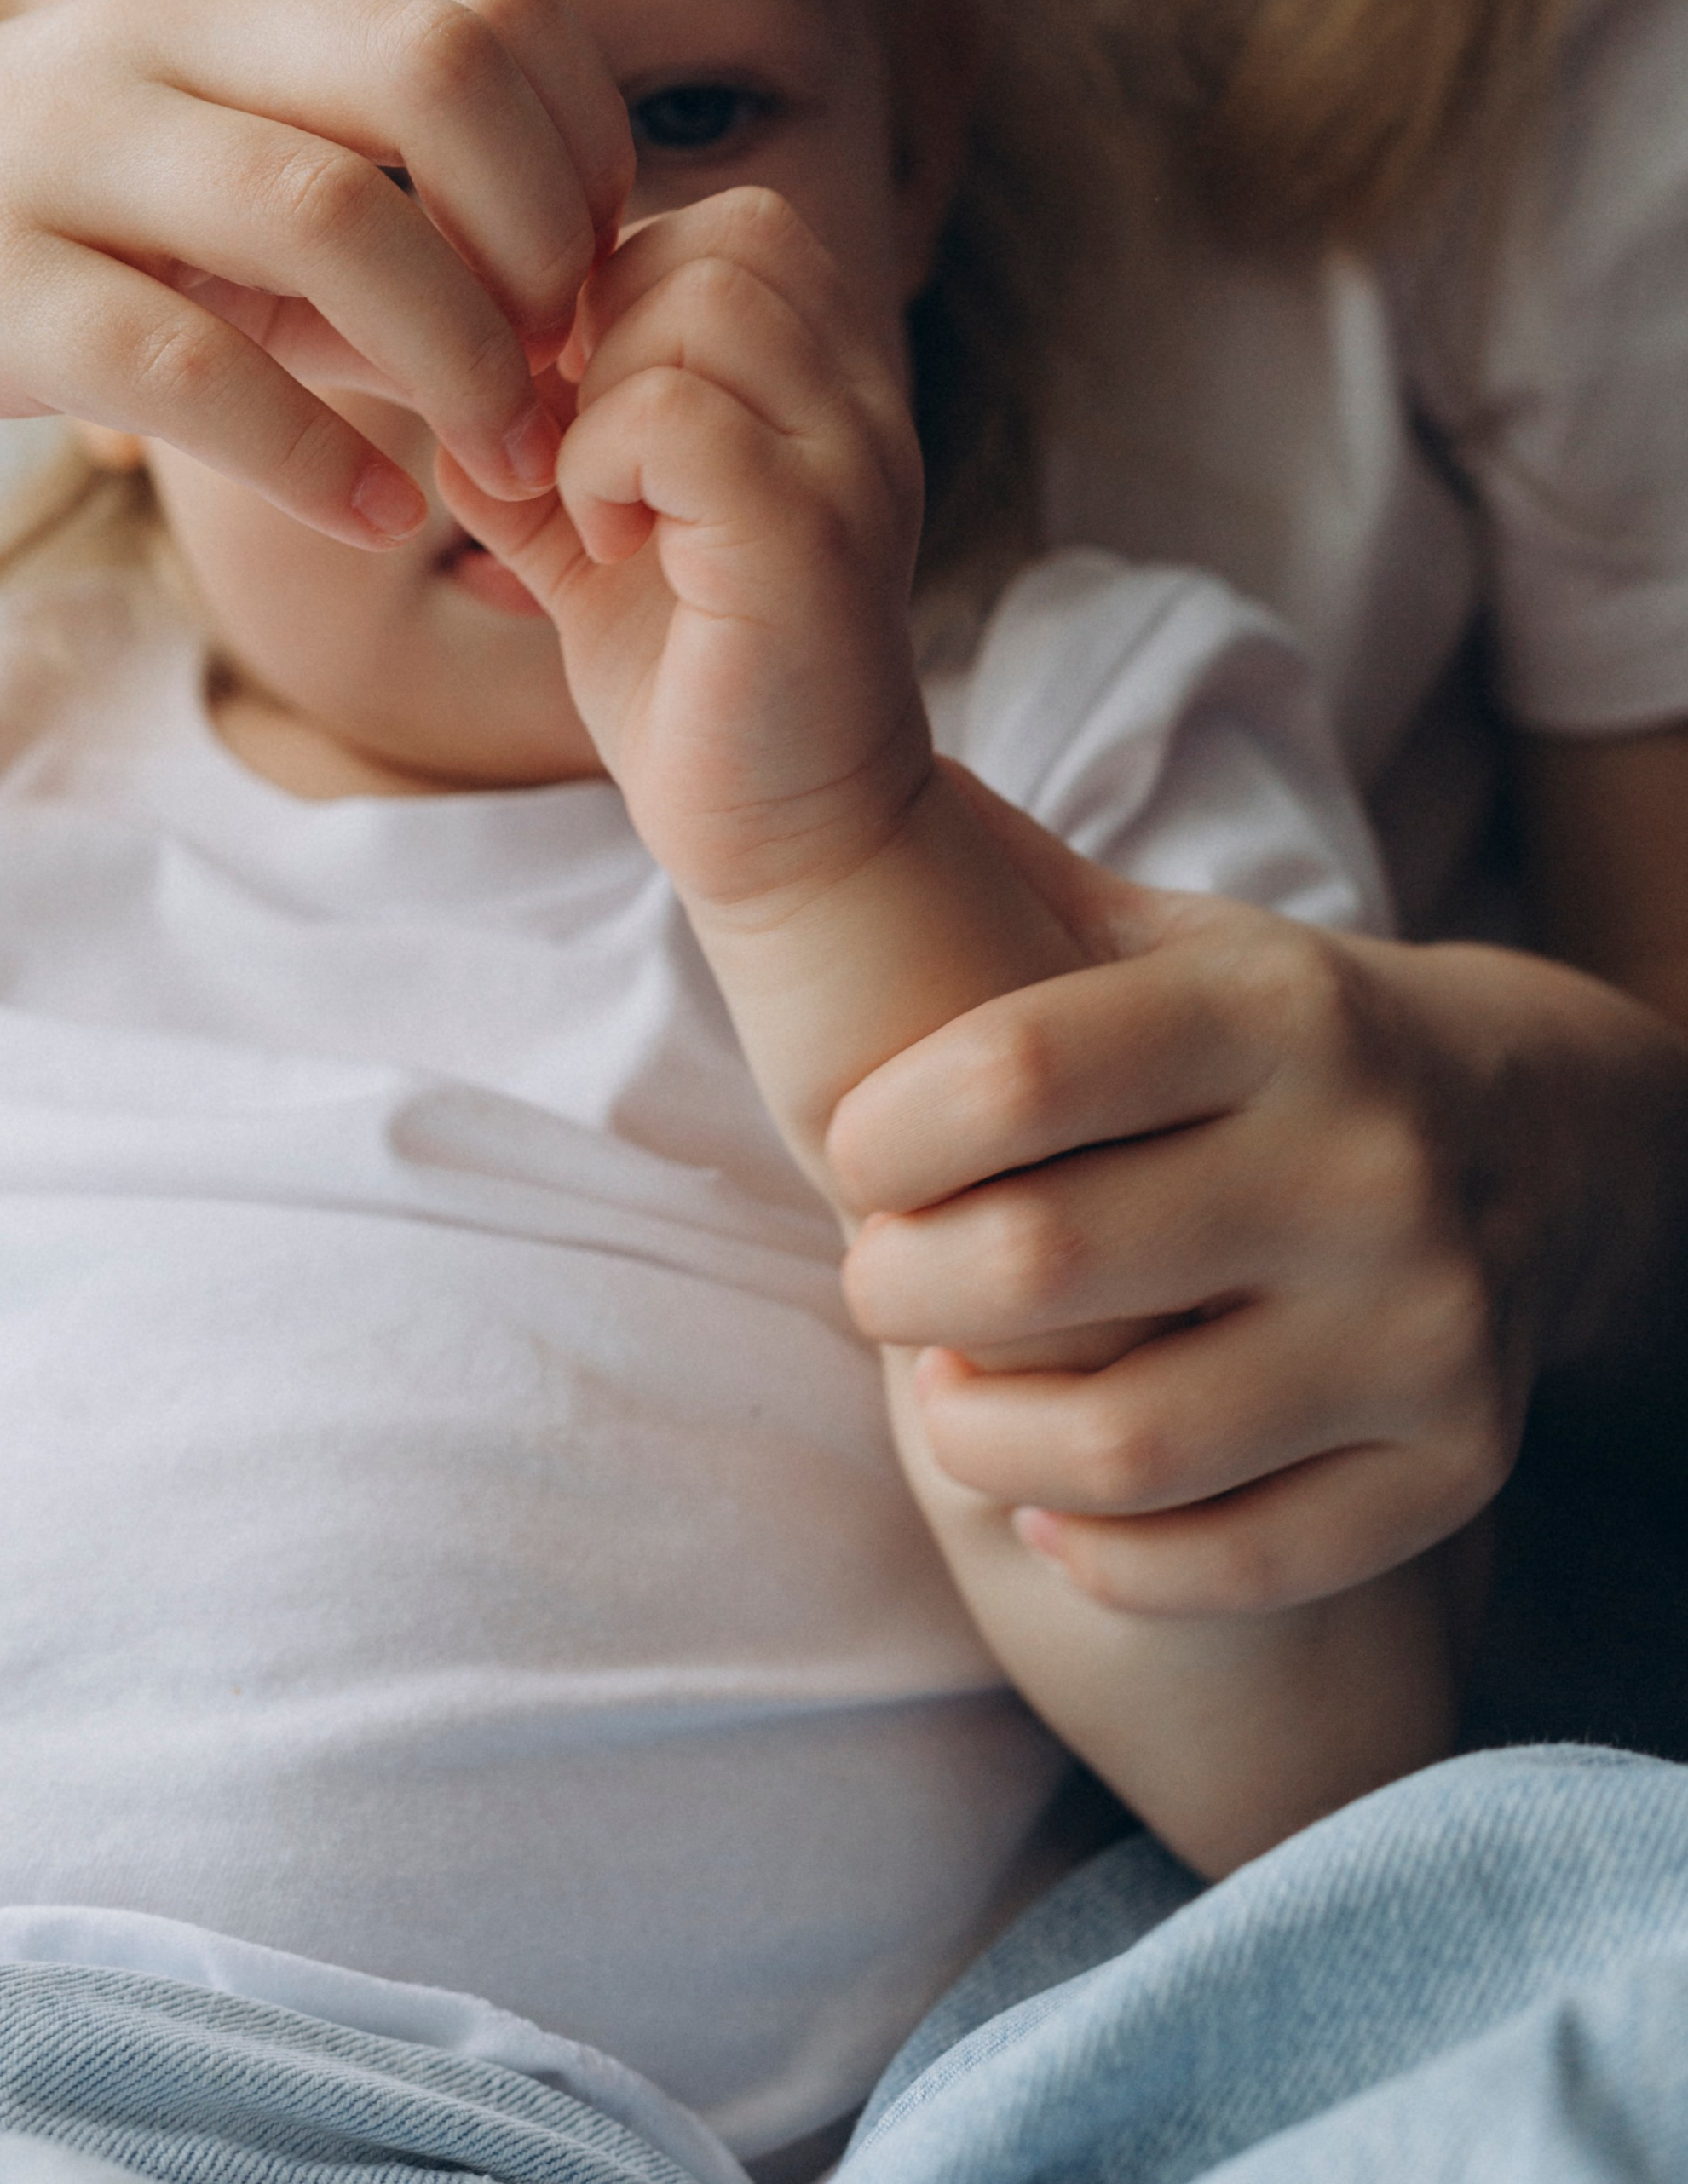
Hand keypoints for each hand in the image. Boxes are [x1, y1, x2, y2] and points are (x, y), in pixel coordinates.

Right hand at [0, 0, 630, 535]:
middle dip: (547, 238)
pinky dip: (311, 456)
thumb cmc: (28, 209)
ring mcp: (66, 152)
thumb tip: (565, 322)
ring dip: (456, 357)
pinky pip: (186, 364)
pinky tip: (371, 517)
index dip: (587, 149)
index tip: (591, 285)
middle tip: (561, 375)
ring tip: (494, 462)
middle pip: (440, 69)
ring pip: (331, 213)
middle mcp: (168, 36)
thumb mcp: (211, 165)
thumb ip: (379, 218)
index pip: (496, 5)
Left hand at [441, 187, 927, 914]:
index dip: (611, 289)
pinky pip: (676, 417)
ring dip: (599, 397)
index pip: (723, 224)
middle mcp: (858, 400)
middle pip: (719, 236)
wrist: (784, 838)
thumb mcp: (591, 526)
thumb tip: (436, 363)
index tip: (564, 405)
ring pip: (697, 303)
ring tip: (591, 502)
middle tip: (568, 449)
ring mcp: (849, 464)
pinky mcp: (808, 542)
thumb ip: (535, 434)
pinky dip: (601, 466)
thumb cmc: (690, 677)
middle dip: (603, 330)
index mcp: (823, 380)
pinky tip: (601, 544)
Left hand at [830, 780, 1687, 1615]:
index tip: (855, 1153)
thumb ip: (1000, 881)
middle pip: (1041, 1263)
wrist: (1539, 1136)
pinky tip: (1052, 1502)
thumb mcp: (1168, 932)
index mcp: (1278, 1006)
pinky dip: (1104, 1553)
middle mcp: (1366, 1160)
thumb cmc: (1271, 1040)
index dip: (884, 1132)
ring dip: (976, 1439)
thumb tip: (806, 782)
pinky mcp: (1458, 1464)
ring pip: (1124, 1445)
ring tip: (946, 1397)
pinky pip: (1234, 1563)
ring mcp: (1424, 1324)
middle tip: (879, 1280)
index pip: (1017, 1070)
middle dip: (898, 1286)